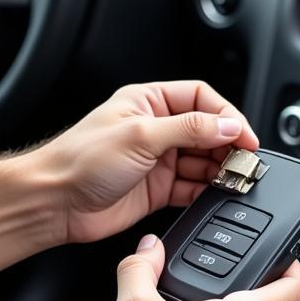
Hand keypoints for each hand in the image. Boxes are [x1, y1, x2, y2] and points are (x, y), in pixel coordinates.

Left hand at [40, 81, 258, 246]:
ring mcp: (156, 160)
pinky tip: (216, 194)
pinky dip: (207, 192)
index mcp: (148, 102)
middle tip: (245, 162)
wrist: (54, 202)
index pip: (201, 98)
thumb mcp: (141, 136)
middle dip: (228, 146)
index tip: (245, 136)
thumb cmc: (80, 160)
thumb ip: (189, 129)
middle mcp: (155, 128)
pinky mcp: (156, 189)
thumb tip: (228, 126)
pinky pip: (192, 188)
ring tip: (234, 180)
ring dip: (220, 170)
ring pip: (202, 161)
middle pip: (207, 131)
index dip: (227, 115)